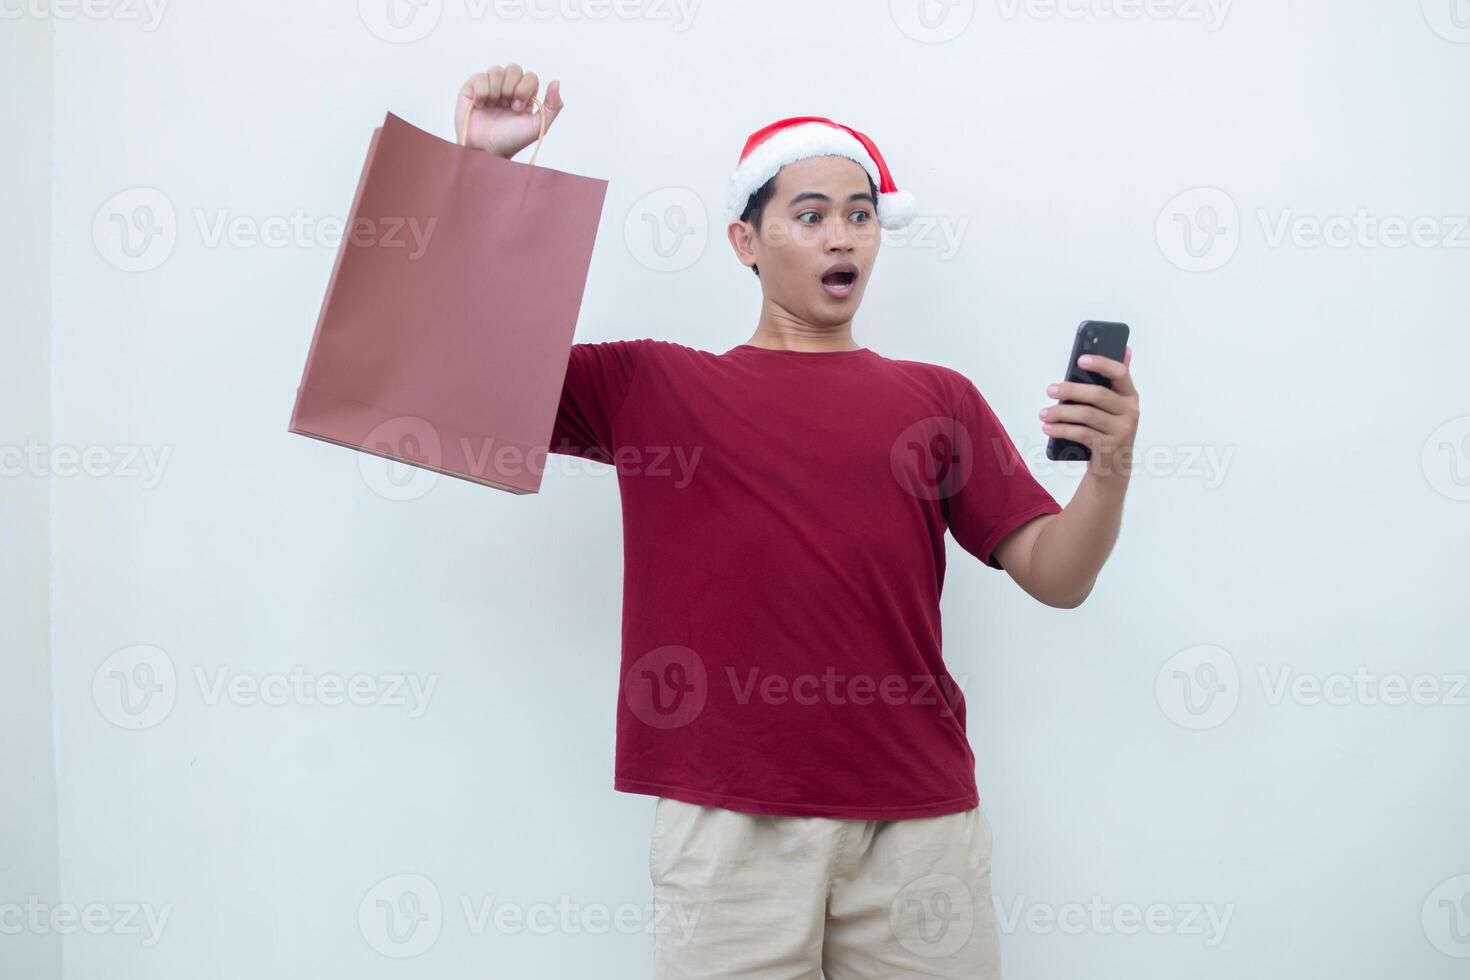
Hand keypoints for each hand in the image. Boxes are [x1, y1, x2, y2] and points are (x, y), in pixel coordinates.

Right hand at [455, 64, 564, 158]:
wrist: (486, 149)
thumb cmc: (511, 141)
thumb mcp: (537, 126)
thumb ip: (552, 106)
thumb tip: (556, 82)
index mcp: (524, 95)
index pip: (530, 76)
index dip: (525, 89)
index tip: (518, 109)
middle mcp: (508, 88)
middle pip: (514, 69)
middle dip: (512, 89)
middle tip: (507, 107)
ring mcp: (490, 86)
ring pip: (497, 70)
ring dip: (496, 91)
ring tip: (493, 107)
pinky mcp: (473, 87)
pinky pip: (480, 77)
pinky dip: (482, 92)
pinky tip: (481, 105)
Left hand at [1040, 346, 1139, 480]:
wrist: (1113, 466)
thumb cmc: (1107, 428)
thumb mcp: (1113, 406)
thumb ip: (1113, 381)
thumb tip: (1125, 349)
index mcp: (1130, 395)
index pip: (1120, 373)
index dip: (1102, 364)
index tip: (1080, 359)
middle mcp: (1130, 412)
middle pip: (1098, 395)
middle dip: (1071, 390)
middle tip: (1050, 389)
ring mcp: (1122, 430)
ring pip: (1087, 415)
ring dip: (1061, 413)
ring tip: (1043, 414)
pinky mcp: (1109, 447)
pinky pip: (1081, 434)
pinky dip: (1061, 430)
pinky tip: (1048, 428)